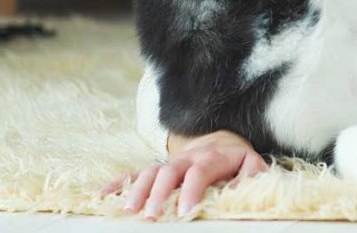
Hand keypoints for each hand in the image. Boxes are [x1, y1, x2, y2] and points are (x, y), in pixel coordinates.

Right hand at [100, 130, 267, 219]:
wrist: (220, 139)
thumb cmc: (236, 159)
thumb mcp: (251, 163)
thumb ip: (251, 176)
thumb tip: (239, 192)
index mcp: (211, 157)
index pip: (199, 171)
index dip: (192, 190)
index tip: (186, 211)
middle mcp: (186, 158)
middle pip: (169, 171)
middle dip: (159, 194)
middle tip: (152, 216)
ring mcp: (168, 162)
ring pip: (149, 171)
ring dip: (137, 190)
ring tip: (128, 211)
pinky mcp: (157, 168)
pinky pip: (135, 173)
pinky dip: (119, 183)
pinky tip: (104, 196)